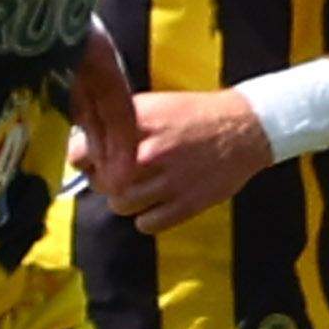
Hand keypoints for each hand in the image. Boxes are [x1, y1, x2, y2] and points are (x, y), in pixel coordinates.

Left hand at [92, 85, 279, 236]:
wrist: (246, 129)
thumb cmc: (197, 116)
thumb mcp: (155, 105)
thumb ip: (120, 121)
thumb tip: (85, 137)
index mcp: (140, 123)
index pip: (84, 151)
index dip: (83, 158)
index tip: (89, 160)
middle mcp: (152, 152)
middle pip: (101, 181)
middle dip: (104, 180)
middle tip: (117, 174)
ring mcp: (170, 180)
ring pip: (120, 204)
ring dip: (123, 200)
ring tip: (136, 189)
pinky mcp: (188, 203)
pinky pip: (146, 224)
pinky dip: (146, 218)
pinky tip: (154, 205)